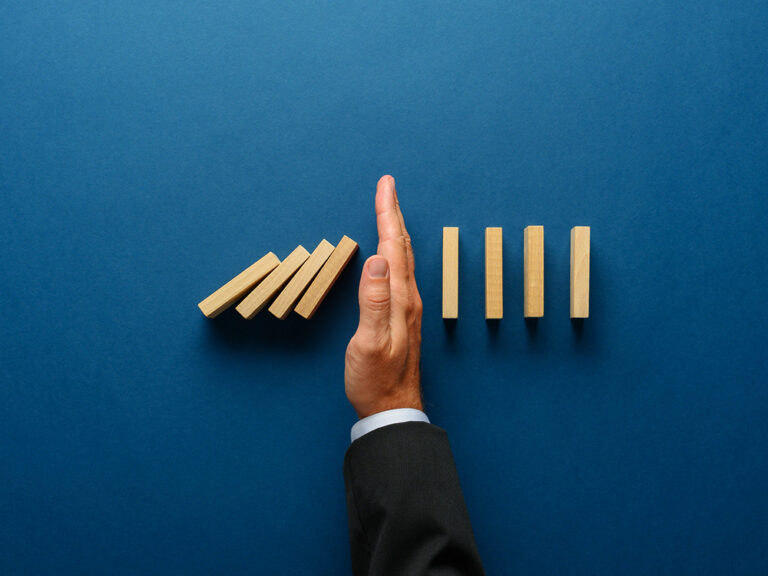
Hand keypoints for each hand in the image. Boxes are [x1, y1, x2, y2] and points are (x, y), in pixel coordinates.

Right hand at [345, 176, 423, 418]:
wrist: (391, 408)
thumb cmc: (376, 379)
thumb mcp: (369, 342)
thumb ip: (373, 301)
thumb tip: (377, 259)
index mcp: (399, 299)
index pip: (392, 247)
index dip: (387, 214)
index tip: (385, 186)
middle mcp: (407, 298)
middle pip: (401, 247)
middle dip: (392, 213)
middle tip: (386, 187)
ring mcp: (407, 307)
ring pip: (402, 258)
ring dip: (394, 230)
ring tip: (389, 211)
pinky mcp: (402, 316)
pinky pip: (400, 272)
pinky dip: (394, 252)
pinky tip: (391, 254)